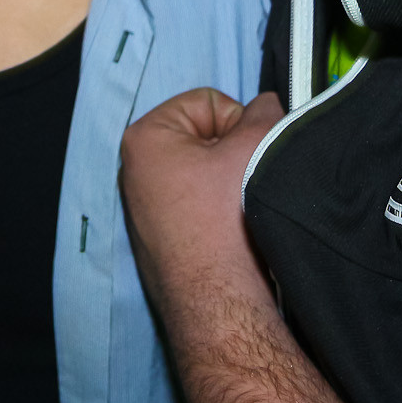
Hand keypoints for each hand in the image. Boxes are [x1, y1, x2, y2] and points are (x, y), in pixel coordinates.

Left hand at [120, 87, 282, 313]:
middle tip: (245, 183)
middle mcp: (134, 170)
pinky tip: (231, 234)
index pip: (210, 102)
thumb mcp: (258, 144)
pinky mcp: (160, 240)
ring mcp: (144, 208)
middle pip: (205, 137)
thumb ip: (266, 112)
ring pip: (205, 174)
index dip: (239, 124)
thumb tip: (267, 105)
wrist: (221, 301)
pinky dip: (219, 213)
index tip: (245, 158)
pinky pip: (198, 207)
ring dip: (229, 185)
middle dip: (233, 155)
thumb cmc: (228, 218)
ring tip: (239, 210)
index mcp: (145, 137)